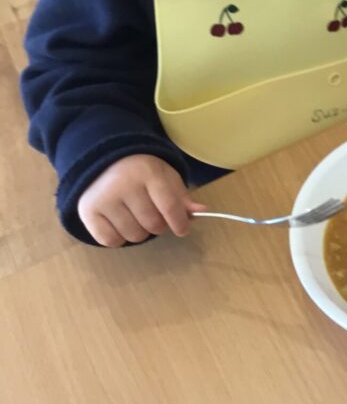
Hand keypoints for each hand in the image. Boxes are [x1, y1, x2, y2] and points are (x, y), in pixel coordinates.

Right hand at [77, 154, 206, 247]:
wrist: (104, 162)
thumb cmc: (142, 173)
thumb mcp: (166, 177)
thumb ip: (182, 197)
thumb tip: (202, 211)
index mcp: (148, 172)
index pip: (169, 207)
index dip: (179, 223)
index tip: (182, 229)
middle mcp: (124, 184)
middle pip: (153, 225)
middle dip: (158, 225)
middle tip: (152, 214)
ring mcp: (103, 198)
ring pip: (133, 236)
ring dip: (139, 231)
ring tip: (134, 215)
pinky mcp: (87, 212)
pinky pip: (111, 241)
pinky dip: (119, 238)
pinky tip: (119, 222)